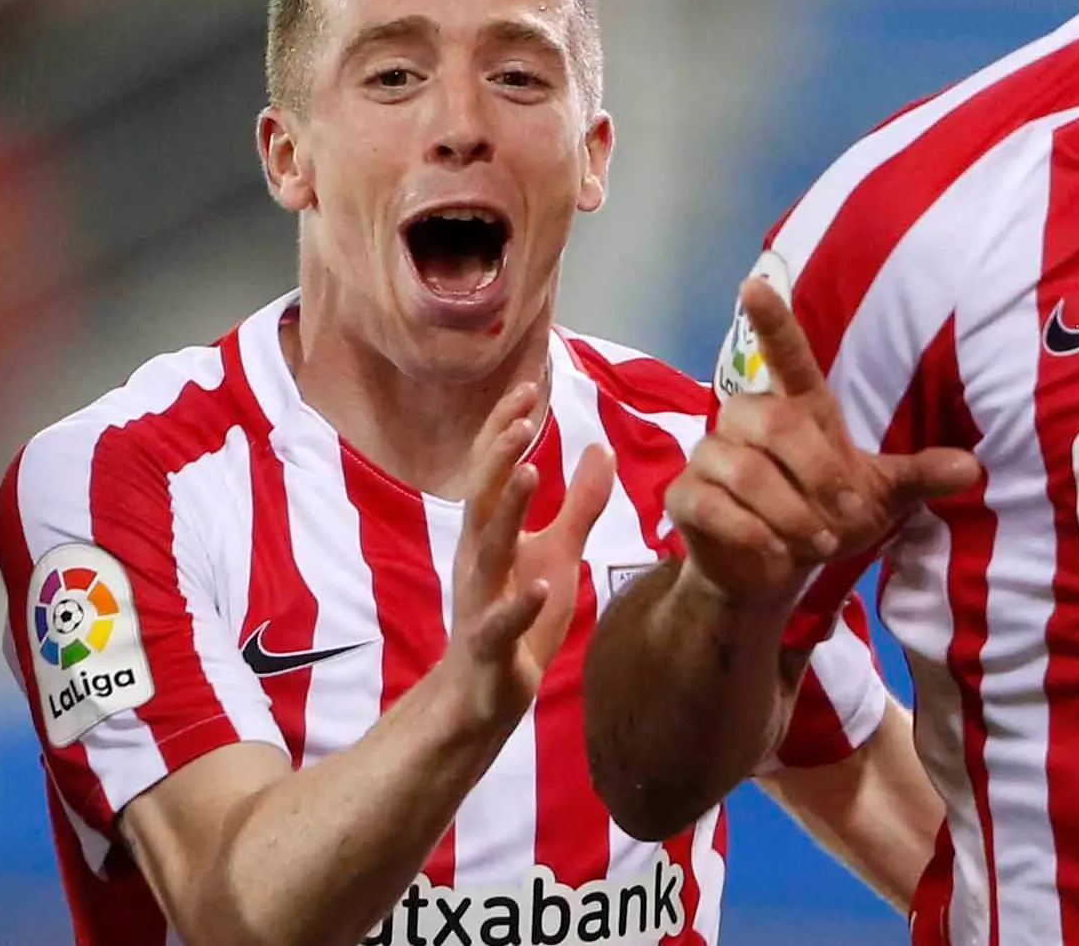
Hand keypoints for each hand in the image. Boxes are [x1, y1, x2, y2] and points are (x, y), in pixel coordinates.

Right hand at [445, 382, 614, 724]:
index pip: (493, 470)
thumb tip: (600, 447)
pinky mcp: (491, 646)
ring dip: (506, 511)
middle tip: (523, 417)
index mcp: (490, 533)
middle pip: (482, 497)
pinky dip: (518, 604)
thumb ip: (579, 503)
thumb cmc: (518, 615)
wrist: (484, 693)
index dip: (505, 429)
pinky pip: (500, 623)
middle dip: (499, 455)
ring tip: (527, 472)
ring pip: (488, 550)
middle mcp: (477, 559)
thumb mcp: (557, 551)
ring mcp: (480, 602)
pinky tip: (542, 585)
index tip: (527, 386)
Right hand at [666, 277, 979, 604]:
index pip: (784, 354)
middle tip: (846, 516)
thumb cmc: (823, 519)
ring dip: (790, 513)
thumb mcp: (877, 499)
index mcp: (797, 407)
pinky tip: (777, 553)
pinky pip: (714, 505)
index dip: (771, 321)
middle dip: (819, 474)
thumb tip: (971, 468)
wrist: (770, 574)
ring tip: (818, 543)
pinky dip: (753, 533)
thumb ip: (917, 478)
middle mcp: (747, 419)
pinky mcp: (686, 496)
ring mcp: (711, 456)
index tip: (753, 283)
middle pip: (777, 423)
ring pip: (746, 471)